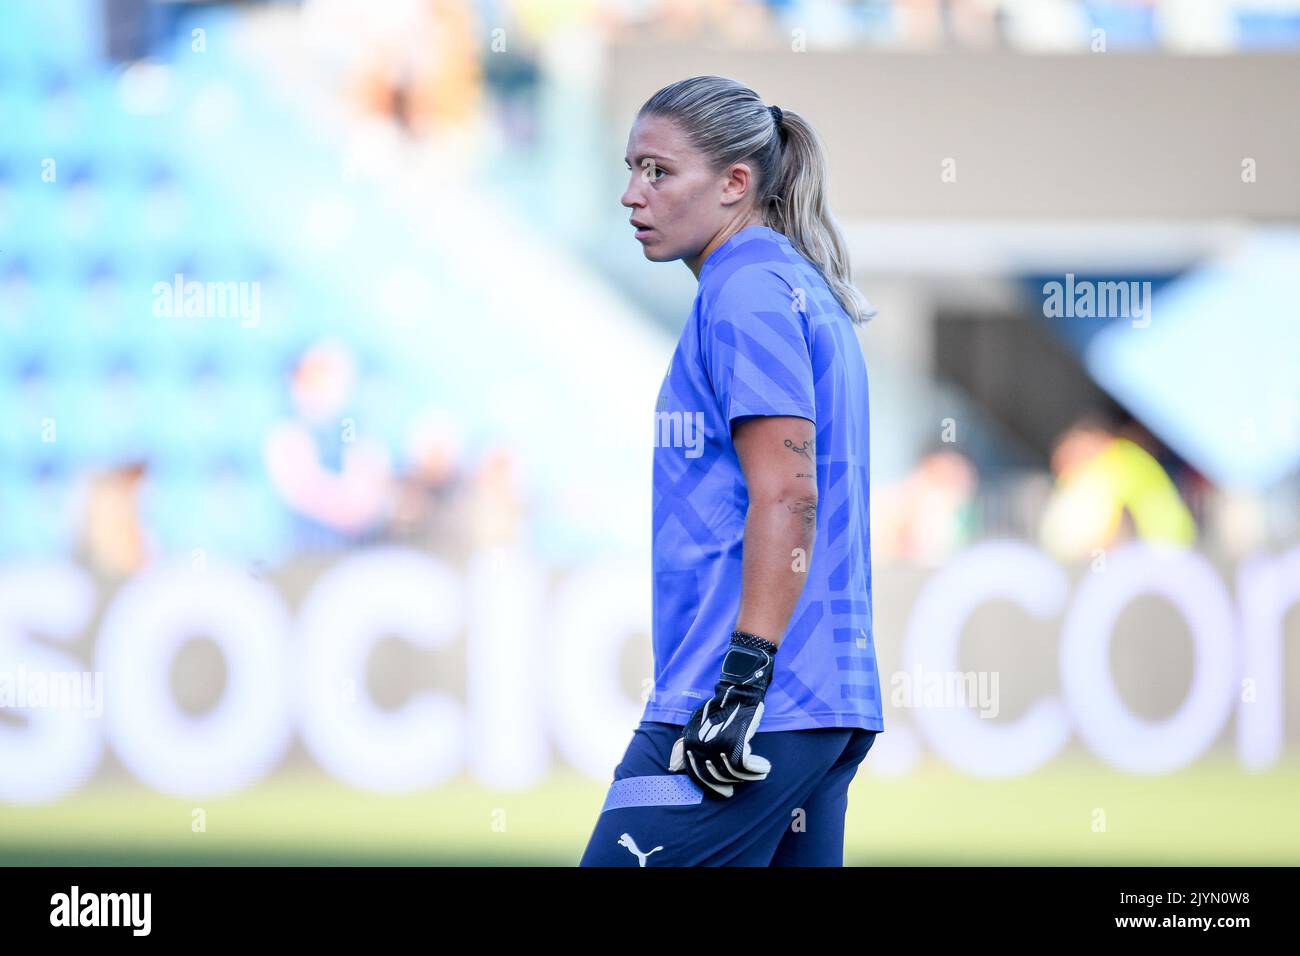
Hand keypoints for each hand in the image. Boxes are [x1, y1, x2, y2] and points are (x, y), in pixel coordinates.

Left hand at [669, 630, 778, 797]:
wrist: (738, 690)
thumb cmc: (719, 708)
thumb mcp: (694, 725)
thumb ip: (684, 745)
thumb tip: (671, 766)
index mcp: (690, 742)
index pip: (695, 773)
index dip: (709, 786)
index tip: (722, 790)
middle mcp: (701, 746)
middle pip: (713, 776)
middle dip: (724, 786)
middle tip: (733, 790)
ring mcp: (718, 745)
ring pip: (731, 774)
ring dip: (746, 777)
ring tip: (756, 773)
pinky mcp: (736, 743)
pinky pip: (745, 767)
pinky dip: (756, 770)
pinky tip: (763, 767)